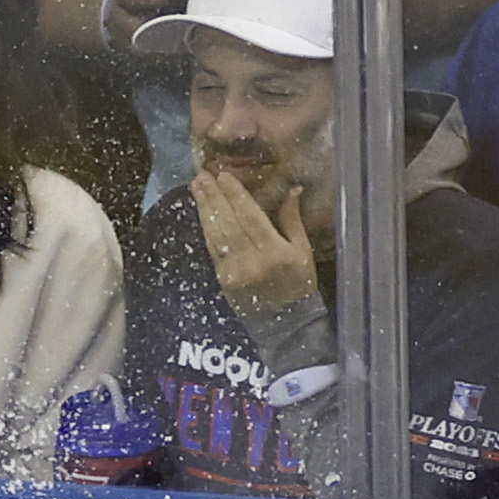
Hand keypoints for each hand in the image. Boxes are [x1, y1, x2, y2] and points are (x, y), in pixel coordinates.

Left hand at [192, 166, 320, 315]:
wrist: (285, 323)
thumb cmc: (299, 284)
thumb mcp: (303, 251)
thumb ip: (292, 220)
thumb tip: (292, 189)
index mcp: (274, 252)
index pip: (250, 216)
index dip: (235, 195)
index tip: (224, 175)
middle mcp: (251, 261)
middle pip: (228, 222)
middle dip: (214, 197)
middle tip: (202, 175)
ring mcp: (234, 271)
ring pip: (216, 234)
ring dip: (204, 209)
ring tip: (196, 187)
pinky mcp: (223, 279)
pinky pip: (212, 249)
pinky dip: (206, 228)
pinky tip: (201, 212)